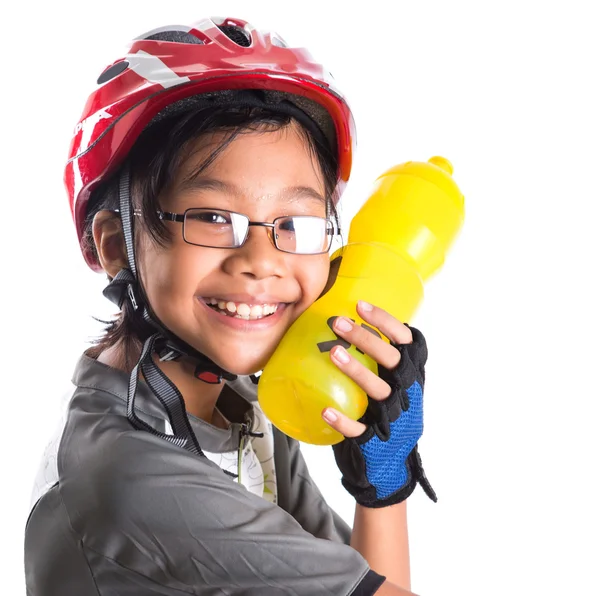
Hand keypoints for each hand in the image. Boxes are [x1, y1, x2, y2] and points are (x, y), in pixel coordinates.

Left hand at [323, 300, 436, 506]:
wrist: (393, 462)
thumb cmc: (391, 411)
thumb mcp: (398, 384)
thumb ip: (385, 361)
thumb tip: (350, 325)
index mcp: (411, 373)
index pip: (406, 340)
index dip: (385, 321)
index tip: (360, 306)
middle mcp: (406, 391)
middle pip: (390, 359)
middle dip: (365, 338)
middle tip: (338, 322)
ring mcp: (393, 415)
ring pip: (378, 390)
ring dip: (356, 370)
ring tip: (333, 353)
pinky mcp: (376, 439)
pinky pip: (360, 428)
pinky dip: (343, 420)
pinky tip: (326, 410)